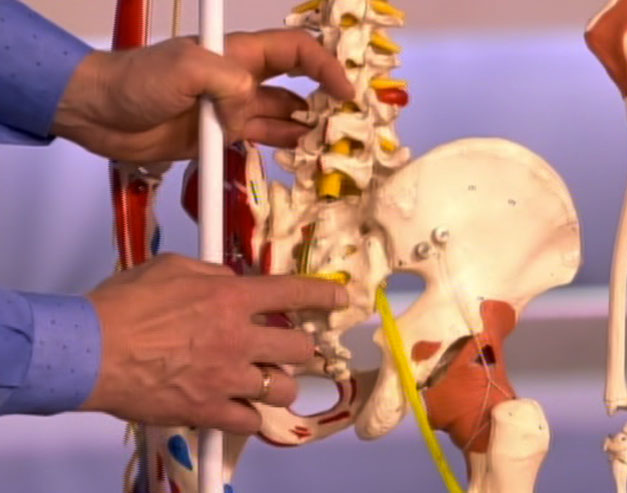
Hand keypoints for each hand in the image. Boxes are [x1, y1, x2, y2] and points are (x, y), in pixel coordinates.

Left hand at [52, 30, 353, 161]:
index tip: (346, 91)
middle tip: (349, 124)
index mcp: (238, 55)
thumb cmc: (137, 81)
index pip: (295, 52)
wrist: (100, 114)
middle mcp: (242, 81)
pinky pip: (260, 139)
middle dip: (325, 99)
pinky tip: (301, 156)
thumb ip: (225, 83)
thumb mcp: (183, 67)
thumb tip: (246, 112)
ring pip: (282, 116)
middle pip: (296, 85)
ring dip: (307, 128)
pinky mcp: (221, 138)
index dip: (325, 67)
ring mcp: (233, 112)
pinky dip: (282, 146)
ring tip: (332, 147)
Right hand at [81, 253, 347, 432]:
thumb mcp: (171, 267)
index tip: (342, 298)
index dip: (325, 294)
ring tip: (264, 381)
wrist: (90, 350)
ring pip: (285, 389)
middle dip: (300, 347)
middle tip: (285, 347)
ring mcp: (228, 378)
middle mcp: (239, 338)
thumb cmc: (126, 303)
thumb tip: (232, 280)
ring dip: (279, 384)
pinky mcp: (209, 410)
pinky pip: (251, 422)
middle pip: (301, 348)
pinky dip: (251, 416)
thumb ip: (212, 272)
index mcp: (232, 298)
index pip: (293, 291)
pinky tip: (241, 409)